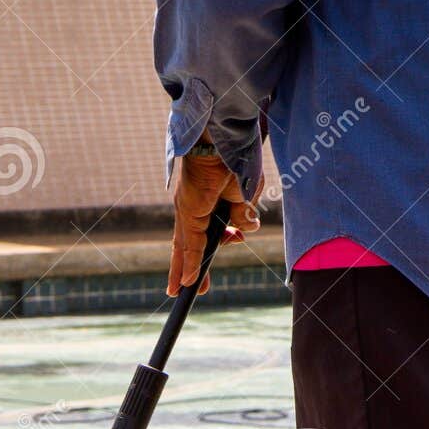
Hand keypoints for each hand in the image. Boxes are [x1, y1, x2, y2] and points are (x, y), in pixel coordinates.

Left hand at [168, 147, 261, 296]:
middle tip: (182, 290)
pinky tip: (187, 282)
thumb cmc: (235, 157)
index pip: (199, 234)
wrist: (223, 137)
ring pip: (185, 247)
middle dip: (186, 270)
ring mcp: (188, 209)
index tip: (196, 276)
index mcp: (205, 202)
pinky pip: (189, 244)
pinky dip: (189, 263)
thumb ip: (243, 214)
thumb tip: (246, 229)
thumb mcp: (246, 193)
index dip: (197, 257)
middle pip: (187, 245)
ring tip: (187, 291)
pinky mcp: (189, 211)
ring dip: (186, 271)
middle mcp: (193, 207)